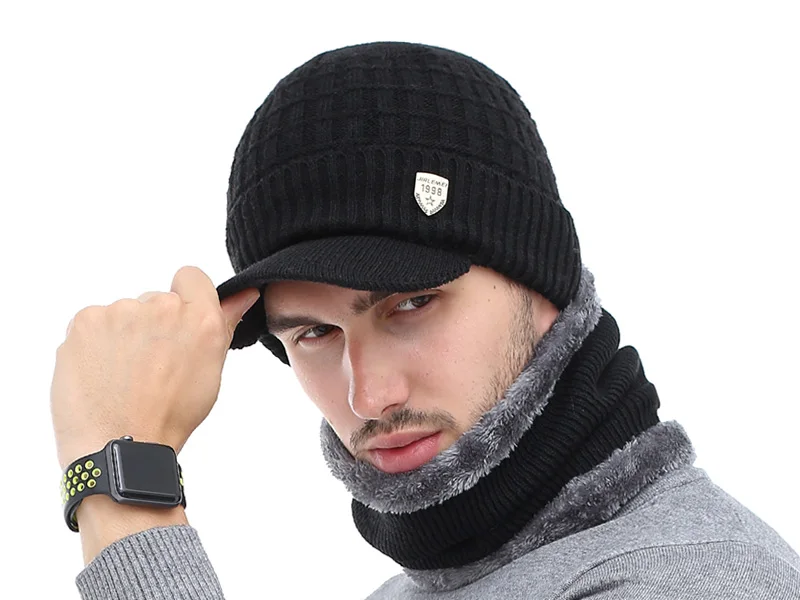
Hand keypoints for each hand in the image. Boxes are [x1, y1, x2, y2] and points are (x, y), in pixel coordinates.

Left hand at [50, 266, 259, 470]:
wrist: (119, 445)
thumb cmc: (170, 415)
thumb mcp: (210, 371)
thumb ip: (225, 324)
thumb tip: (244, 294)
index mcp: (200, 318)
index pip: (191, 276)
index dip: (185, 298)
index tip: (177, 325)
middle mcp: (162, 307)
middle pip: (155, 300)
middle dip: (153, 326)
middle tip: (150, 366)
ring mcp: (121, 311)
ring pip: (123, 314)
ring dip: (123, 336)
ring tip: (123, 376)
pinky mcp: (86, 320)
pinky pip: (94, 323)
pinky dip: (95, 344)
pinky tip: (101, 372)